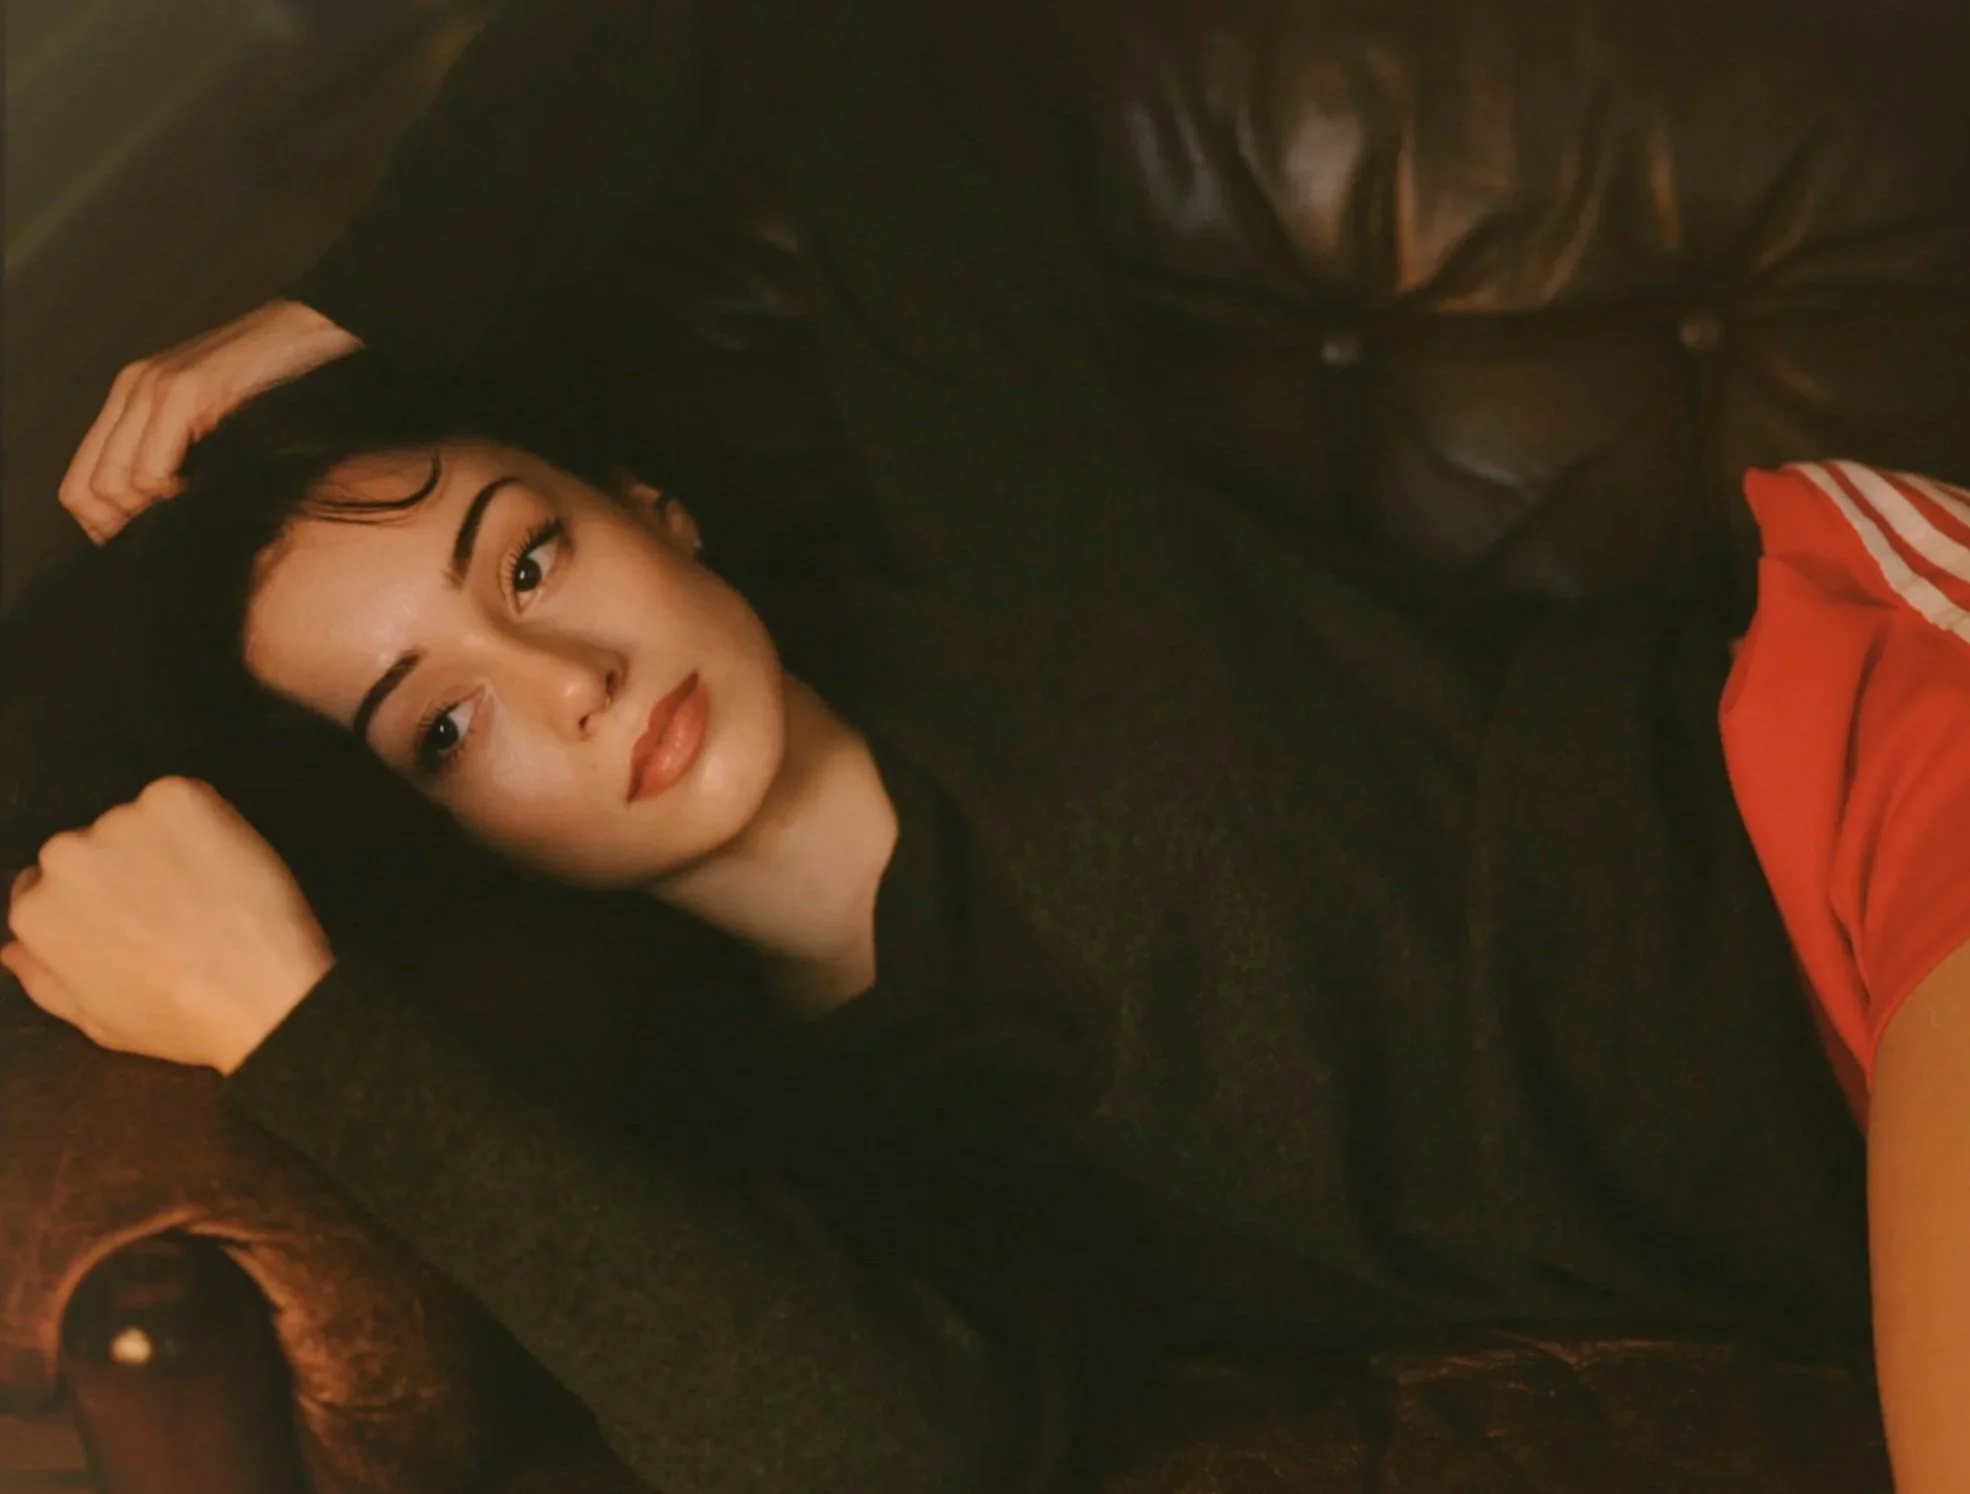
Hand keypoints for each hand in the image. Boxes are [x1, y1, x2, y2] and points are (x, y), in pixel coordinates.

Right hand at [2, 778, 334, 1074]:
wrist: (263, 993)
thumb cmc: (180, 1018)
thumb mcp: (97, 1020)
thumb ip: (44, 980)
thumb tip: (13, 948)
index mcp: (36, 911)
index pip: (44, 886)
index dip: (93, 903)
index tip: (134, 919)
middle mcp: (64, 857)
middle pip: (86, 848)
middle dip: (122, 870)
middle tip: (174, 909)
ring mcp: (120, 821)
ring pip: (135, 823)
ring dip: (163, 845)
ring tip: (206, 894)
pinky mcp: (177, 796)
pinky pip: (181, 800)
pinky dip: (202, 823)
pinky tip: (224, 866)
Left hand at [59, 300, 362, 542]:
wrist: (312, 329)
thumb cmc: (277, 382)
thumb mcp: (214, 419)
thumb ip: (180, 452)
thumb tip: (163, 516)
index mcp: (132, 397)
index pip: (80, 482)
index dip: (105, 527)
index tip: (148, 545)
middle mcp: (131, 390)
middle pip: (88, 490)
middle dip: (127, 527)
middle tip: (173, 536)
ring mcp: (153, 388)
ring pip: (116, 483)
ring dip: (153, 513)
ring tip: (195, 512)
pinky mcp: (183, 391)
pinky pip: (151, 468)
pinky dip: (173, 495)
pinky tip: (207, 493)